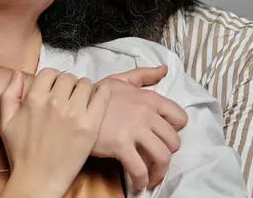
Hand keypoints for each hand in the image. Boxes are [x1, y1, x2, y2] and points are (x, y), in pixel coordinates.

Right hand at [0, 68, 110, 197]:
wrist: (38, 180)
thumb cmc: (21, 153)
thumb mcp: (6, 122)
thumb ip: (10, 94)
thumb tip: (17, 74)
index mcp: (34, 99)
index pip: (50, 73)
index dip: (53, 79)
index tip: (55, 88)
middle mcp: (54, 103)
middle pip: (68, 77)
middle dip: (68, 84)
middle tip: (68, 96)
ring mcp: (74, 114)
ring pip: (85, 84)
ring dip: (83, 89)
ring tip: (81, 100)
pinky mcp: (90, 126)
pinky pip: (102, 96)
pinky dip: (102, 92)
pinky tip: (99, 95)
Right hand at [92, 66, 187, 190]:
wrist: (72, 107)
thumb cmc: (96, 95)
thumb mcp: (120, 80)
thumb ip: (144, 75)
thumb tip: (164, 70)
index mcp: (149, 98)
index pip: (180, 117)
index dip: (175, 130)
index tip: (163, 137)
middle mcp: (146, 113)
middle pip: (173, 142)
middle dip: (167, 154)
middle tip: (156, 159)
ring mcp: (134, 130)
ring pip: (162, 158)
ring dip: (159, 172)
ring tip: (151, 177)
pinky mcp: (120, 146)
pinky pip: (140, 169)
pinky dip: (142, 180)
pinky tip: (138, 182)